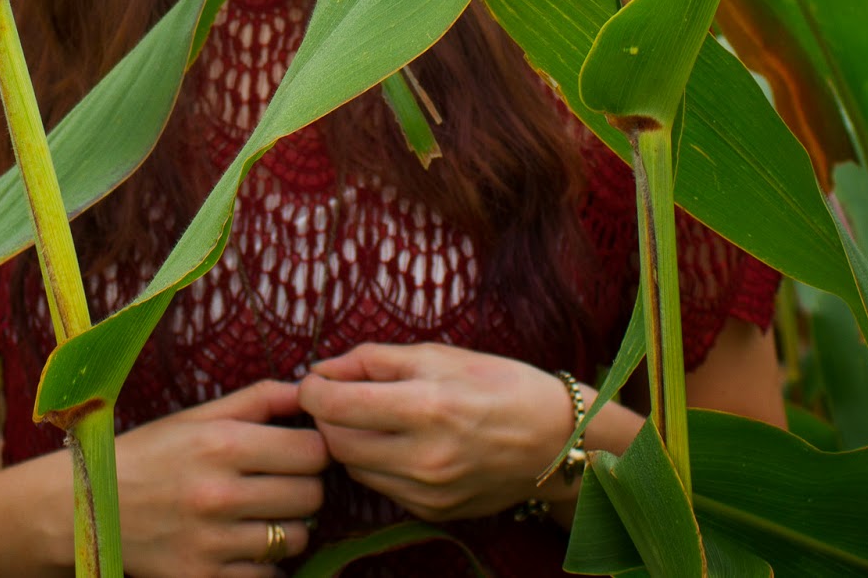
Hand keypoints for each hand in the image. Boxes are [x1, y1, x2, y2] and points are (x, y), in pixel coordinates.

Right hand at [112, 379, 327, 577]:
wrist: (89, 508)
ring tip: (262, 512)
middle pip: (311, 495)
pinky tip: (242, 542)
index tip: (299, 450)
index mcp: (221, 444)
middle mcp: (219, 494)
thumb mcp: (199, 415)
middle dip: (304, 486)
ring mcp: (211, 542)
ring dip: (288, 526)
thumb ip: (259, 398)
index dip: (313, 448)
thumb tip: (310, 389)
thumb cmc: (152, 453)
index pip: (312, 451)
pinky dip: (263, 562)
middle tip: (282, 482)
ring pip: (295, 538)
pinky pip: (267, 575)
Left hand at [297, 343, 574, 522]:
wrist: (555, 439)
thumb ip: (376, 360)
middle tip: (336, 395)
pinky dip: (376, 463)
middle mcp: (424, 457)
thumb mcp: (439, 355)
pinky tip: (397, 441)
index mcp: (427, 407)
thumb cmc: (499, 383)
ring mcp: (428, 492)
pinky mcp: (433, 512)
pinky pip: (383, 487)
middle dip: (325, 417)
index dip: (312, 390)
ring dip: (348, 441)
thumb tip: (324, 369)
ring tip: (368, 416)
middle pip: (337, 443)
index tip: (311, 380)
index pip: (337, 406)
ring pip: (355, 468)